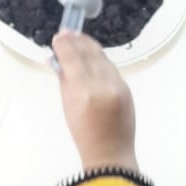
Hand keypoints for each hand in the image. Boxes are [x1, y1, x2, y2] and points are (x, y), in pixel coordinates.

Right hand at [54, 31, 136, 171]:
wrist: (111, 153)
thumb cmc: (83, 134)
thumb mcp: (67, 106)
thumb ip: (65, 80)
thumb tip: (59, 59)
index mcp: (85, 93)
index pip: (73, 60)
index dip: (65, 46)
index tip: (58, 36)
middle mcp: (104, 86)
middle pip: (89, 54)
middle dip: (77, 41)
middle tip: (67, 32)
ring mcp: (118, 86)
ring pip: (102, 58)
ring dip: (89, 46)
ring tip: (78, 39)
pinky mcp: (126, 88)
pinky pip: (111, 68)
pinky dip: (100, 59)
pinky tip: (92, 54)